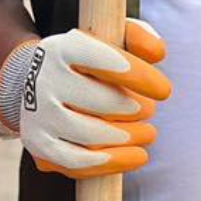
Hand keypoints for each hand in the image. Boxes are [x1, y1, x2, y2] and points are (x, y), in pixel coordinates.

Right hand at [1, 19, 168, 178]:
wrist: (36, 83)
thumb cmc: (87, 62)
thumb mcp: (109, 37)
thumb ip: (138, 37)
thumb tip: (157, 52)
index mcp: (64, 48)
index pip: (106, 61)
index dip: (140, 77)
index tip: (164, 90)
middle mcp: (46, 80)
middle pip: (102, 102)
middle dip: (136, 109)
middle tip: (148, 110)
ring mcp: (38, 115)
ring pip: (91, 135)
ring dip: (130, 137)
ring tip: (148, 133)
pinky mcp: (38, 145)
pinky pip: (78, 163)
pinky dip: (113, 162)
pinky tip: (138, 156)